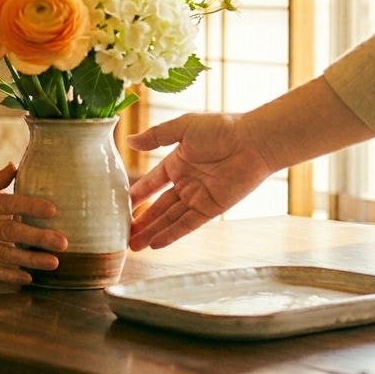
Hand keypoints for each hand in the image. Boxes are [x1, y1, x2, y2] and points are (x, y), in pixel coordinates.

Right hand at [0, 164, 67, 284]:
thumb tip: (15, 166)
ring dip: (29, 260)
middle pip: (8, 232)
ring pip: (3, 256)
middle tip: (64, 242)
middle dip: (38, 238)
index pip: (5, 203)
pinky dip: (7, 277)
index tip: (53, 210)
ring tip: (53, 263)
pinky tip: (27, 279)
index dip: (29, 206)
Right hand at [126, 113, 275, 250]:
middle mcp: (185, 183)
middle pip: (158, 207)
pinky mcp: (211, 208)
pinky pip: (187, 225)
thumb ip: (156, 136)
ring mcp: (198, 197)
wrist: (254, 141)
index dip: (137, 195)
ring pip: (170, 219)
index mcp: (177, 163)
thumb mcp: (183, 127)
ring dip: (152, 232)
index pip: (151, 183)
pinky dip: (171, 235)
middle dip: (141, 221)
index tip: (120, 207)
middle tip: (123, 235)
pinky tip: (155, 245)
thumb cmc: (221, 128)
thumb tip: (128, 141)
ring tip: (133, 246)